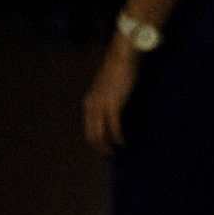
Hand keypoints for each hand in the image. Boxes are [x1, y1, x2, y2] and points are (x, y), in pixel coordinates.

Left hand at [82, 41, 139, 156]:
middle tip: (110, 157)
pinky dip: (119, 138)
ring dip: (108, 147)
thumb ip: (109, 99)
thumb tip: (115, 110)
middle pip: (92, 135)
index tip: (105, 150)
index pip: (89, 129)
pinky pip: (114, 128)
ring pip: (101, 135)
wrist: (123, 56)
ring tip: (116, 154)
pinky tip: (124, 143)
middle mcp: (91, 106)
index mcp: (89, 102)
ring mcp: (101, 106)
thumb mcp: (110, 87)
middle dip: (101, 149)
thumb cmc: (120, 68)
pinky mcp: (113, 105)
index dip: (96, 143)